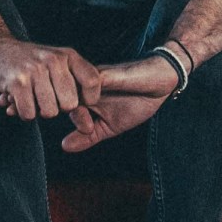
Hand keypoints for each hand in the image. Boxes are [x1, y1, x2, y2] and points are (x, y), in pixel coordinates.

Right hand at [0, 38, 100, 121]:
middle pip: (70, 104)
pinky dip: (23, 112)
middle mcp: (54, 60)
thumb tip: (89, 129)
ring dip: (38, 110)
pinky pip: (29, 114)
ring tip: (30, 96)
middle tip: (44, 97)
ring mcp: (35, 70)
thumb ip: (76, 90)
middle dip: (57, 108)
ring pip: (49, 112)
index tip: (74, 99)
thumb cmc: (30, 64)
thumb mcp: (56, 66)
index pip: (93, 82)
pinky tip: (17, 100)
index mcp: (67, 55)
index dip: (87, 98)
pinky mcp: (17, 82)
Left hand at [59, 57, 179, 153]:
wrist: (162, 82)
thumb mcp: (110, 126)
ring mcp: (93, 78)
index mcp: (83, 95)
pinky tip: (94, 108)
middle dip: (67, 112)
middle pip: (59, 96)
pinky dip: (87, 96)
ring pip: (69, 88)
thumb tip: (64, 147)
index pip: (59, 105)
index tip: (86, 130)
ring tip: (90, 122)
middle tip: (88, 127)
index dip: (66, 119)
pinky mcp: (105, 74)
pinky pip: (87, 83)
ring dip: (74, 105)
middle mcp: (84, 84)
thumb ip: (88, 136)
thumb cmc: (137, 101)